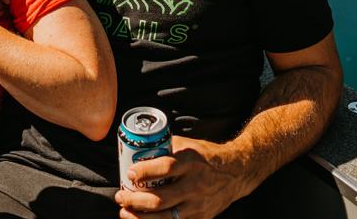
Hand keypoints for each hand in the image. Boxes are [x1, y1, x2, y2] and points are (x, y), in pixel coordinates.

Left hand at [115, 135, 245, 218]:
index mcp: (191, 162)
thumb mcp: (188, 145)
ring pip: (166, 218)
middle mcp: (195, 185)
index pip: (165, 168)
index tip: (129, 172)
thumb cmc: (206, 156)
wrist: (235, 173)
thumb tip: (138, 150)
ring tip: (125, 212)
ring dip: (141, 218)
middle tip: (121, 196)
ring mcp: (198, 205)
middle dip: (135, 200)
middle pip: (161, 198)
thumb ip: (165, 148)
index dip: (144, 172)